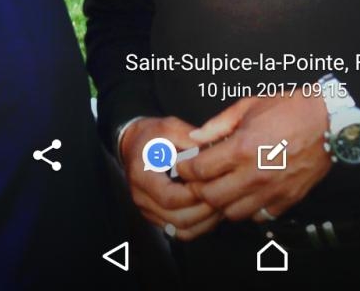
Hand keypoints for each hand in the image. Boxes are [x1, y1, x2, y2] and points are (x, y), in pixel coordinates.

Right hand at [119, 116, 222, 240]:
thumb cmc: (152, 135)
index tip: (213, 182)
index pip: (169, 196)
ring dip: (204, 222)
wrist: (134, 146)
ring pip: (179, 230)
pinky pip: (179, 231)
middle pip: (176, 218)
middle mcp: (142, 198)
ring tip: (224, 205)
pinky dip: (199, 226)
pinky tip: (213, 213)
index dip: (194, 194)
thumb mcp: (169, 127)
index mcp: (142, 174)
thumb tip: (210, 148)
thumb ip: (188, 136)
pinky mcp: (157, 217)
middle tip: (225, 195)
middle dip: (204, 210)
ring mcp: (148, 211)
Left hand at [178, 90, 331, 222]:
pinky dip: (248, 209)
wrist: (328, 122)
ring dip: (222, 202)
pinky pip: (258, 217)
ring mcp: (271, 191)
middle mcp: (254, 174)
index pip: (200, 170)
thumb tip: (196, 138)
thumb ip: (219, 124)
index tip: (185, 165)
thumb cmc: (290, 109)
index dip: (187, 168)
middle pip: (211, 197)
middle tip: (199, 179)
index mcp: (242, 147)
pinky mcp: (286, 201)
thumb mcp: (250, 105)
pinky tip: (247, 193)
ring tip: (223, 186)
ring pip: (232, 213)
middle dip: (199, 189)